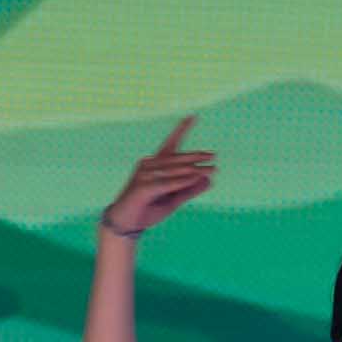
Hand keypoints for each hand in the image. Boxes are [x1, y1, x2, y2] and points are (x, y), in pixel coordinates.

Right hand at [101, 119, 218, 239]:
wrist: (127, 224)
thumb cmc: (148, 210)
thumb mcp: (173, 200)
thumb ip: (189, 190)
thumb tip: (209, 181)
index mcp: (155, 165)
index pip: (170, 145)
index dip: (181, 130)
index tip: (193, 116)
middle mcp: (148, 165)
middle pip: (176, 158)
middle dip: (196, 157)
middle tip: (214, 156)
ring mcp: (144, 175)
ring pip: (174, 170)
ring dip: (194, 170)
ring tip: (211, 170)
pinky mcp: (143, 187)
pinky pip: (167, 183)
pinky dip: (182, 181)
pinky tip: (195, 178)